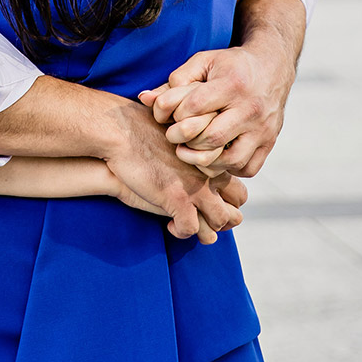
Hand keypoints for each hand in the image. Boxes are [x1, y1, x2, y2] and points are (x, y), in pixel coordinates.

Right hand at [99, 97, 241, 239]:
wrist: (123, 131)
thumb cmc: (142, 129)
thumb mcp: (177, 138)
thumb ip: (191, 155)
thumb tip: (187, 165)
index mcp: (212, 161)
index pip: (239, 194)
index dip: (226, 206)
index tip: (207, 207)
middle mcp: (211, 177)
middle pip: (235, 213)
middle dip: (220, 223)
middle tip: (200, 222)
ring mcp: (197, 189)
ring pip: (219, 223)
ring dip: (204, 232)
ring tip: (185, 226)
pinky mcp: (178, 200)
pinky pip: (191, 229)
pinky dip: (181, 232)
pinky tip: (169, 226)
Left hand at [138, 38, 294, 177]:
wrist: (272, 66)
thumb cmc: (230, 65)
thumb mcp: (203, 62)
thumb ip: (174, 81)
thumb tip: (144, 98)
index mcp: (232, 85)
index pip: (195, 108)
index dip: (176, 114)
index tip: (171, 115)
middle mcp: (251, 109)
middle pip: (212, 137)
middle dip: (186, 141)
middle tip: (176, 137)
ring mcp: (263, 129)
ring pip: (231, 159)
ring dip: (205, 160)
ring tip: (192, 150)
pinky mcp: (270, 142)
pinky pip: (248, 168)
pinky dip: (228, 168)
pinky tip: (215, 156)